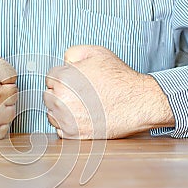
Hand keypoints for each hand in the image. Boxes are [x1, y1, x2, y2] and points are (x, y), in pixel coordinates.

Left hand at [44, 45, 174, 138]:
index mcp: (63, 78)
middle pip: (48, 96)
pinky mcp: (73, 134)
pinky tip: (82, 117)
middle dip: (60, 94)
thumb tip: (63, 63)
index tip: (73, 83)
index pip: (49, 78)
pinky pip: (59, 129)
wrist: (138, 102)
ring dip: (61, 110)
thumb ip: (73, 53)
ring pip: (51, 113)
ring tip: (81, 106)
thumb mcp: (97, 53)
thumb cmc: (120, 79)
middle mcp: (61, 99)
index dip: (63, 79)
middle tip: (78, 94)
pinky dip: (67, 125)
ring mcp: (66, 118)